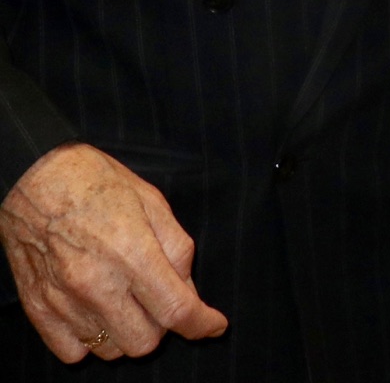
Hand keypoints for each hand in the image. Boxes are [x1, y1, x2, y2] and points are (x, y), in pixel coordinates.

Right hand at [0, 143, 227, 362]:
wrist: (35, 177)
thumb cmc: (97, 183)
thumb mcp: (153, 202)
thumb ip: (177, 248)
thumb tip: (188, 288)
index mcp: (132, 252)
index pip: (176, 309)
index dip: (202, 325)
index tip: (214, 326)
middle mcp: (96, 283)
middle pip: (144, 342)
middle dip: (162, 326)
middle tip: (159, 299)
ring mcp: (64, 300)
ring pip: (110, 349)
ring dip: (127, 333)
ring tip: (126, 302)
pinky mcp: (37, 308)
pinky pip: (72, 351)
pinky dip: (90, 339)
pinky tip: (96, 312)